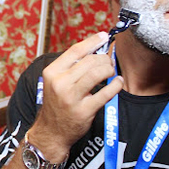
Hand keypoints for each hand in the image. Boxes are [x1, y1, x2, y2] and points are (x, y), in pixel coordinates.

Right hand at [28, 32, 122, 154]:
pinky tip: (117, 82)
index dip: (92, 41)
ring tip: (111, 71)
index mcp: (52, 73)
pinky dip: (115, 85)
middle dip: (104, 58)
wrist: (51, 132)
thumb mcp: (56, 82)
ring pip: (97, 73)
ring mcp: (71, 97)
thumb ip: (71, 67)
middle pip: (89, 61)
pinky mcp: (84, 110)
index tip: (104, 36)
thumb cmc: (57, 104)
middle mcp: (60, 83)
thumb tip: (93, 49)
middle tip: (109, 61)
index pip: (75, 51)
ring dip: (109, 69)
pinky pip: (105, 93)